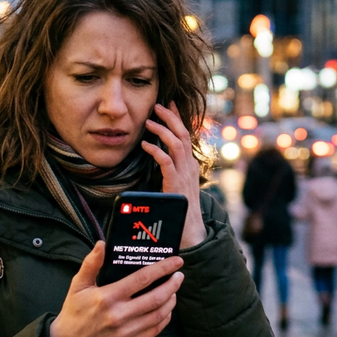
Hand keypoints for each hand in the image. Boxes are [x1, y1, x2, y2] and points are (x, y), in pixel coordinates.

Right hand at [49, 242, 182, 336]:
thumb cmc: (74, 312)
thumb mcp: (78, 285)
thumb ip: (91, 264)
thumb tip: (102, 244)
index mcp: (108, 297)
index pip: (142, 279)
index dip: (163, 268)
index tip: (176, 261)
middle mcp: (119, 315)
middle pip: (157, 297)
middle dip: (172, 284)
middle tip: (179, 275)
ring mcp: (126, 331)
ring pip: (159, 314)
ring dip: (171, 300)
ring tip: (174, 290)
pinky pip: (155, 330)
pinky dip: (165, 318)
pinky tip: (166, 309)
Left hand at [142, 102, 206, 247]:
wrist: (190, 232)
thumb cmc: (181, 211)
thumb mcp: (176, 186)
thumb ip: (170, 172)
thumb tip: (158, 161)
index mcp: (189, 165)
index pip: (185, 135)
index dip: (178, 118)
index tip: (169, 104)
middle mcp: (189, 166)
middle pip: (183, 134)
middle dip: (171, 117)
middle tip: (158, 105)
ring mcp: (185, 175)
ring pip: (177, 144)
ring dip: (162, 130)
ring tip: (149, 121)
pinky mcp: (176, 184)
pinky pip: (167, 162)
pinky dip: (156, 151)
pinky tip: (145, 146)